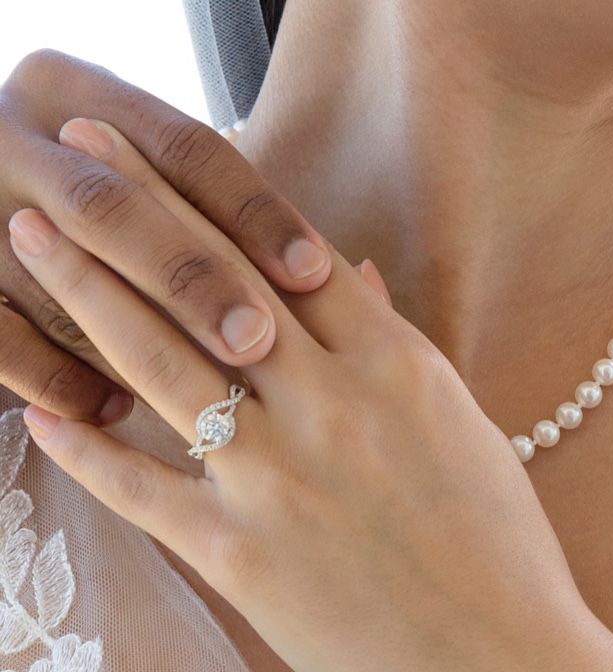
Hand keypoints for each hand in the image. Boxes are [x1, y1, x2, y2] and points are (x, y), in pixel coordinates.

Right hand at [0, 50, 343, 423]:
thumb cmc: (103, 193)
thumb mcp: (140, 163)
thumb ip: (221, 203)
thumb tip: (348, 273)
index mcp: (71, 89)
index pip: (186, 147)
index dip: (252, 210)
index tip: (313, 269)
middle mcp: (9, 133)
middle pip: (113, 211)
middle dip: (190, 280)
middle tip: (256, 339)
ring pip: (46, 278)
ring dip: (127, 343)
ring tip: (208, 404)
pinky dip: (56, 379)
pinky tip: (111, 412)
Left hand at [8, 119, 596, 671]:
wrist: (512, 667)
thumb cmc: (504, 552)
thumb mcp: (465, 429)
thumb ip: (400, 347)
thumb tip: (351, 276)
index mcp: (396, 369)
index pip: (285, 256)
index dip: (209, 193)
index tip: (155, 148)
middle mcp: (332, 408)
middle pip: (211, 286)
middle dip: (131, 208)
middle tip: (70, 148)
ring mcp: (282, 481)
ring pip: (162, 363)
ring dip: (87, 292)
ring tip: (32, 238)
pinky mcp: (244, 559)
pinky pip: (145, 491)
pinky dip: (86, 452)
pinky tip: (40, 414)